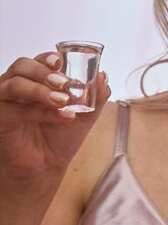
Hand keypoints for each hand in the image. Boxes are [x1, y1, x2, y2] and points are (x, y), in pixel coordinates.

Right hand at [0, 51, 105, 198]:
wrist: (46, 166)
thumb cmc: (60, 137)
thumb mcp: (85, 114)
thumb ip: (95, 95)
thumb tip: (102, 75)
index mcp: (35, 81)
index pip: (38, 61)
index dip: (48, 58)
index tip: (61, 61)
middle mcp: (16, 87)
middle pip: (22, 66)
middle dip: (43, 71)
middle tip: (64, 83)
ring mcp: (5, 102)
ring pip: (14, 84)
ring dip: (40, 90)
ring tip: (63, 101)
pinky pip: (13, 109)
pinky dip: (38, 112)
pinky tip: (60, 118)